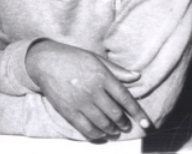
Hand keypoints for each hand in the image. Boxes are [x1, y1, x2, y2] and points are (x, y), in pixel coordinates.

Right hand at [26, 39, 149, 140]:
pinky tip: (100, 134)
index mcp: (102, 76)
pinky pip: (86, 129)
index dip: (138, 113)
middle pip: (115, 114)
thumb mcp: (95, 58)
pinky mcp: (68, 111)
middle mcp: (93, 91)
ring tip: (115, 130)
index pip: (125, 98)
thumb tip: (137, 76)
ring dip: (112, 130)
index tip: (147, 124)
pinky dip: (96, 135)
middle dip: (124, 123)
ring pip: (103, 123)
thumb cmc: (72, 58)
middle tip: (126, 125)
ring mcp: (80, 102)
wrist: (44, 62)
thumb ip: (117, 70)